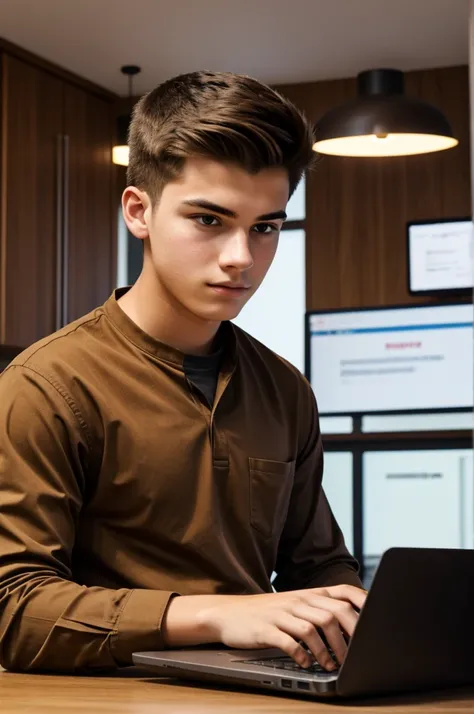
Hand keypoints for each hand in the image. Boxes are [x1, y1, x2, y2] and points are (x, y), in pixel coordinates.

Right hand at [197, 585, 366, 670]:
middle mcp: (299, 600)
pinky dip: (302, 656)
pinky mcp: (267, 629)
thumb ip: (321, 610)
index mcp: (309, 594)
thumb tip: (355, 625)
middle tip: (358, 656)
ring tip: (332, 667)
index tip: (377, 621)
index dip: (363, 604)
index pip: (344, 592)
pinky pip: (289, 642)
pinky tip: (306, 664)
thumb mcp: (296, 606)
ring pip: (314, 628)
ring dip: (328, 651)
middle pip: (334, 612)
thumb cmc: (268, 613)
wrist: (229, 614)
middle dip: (351, 636)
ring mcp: (282, 613)